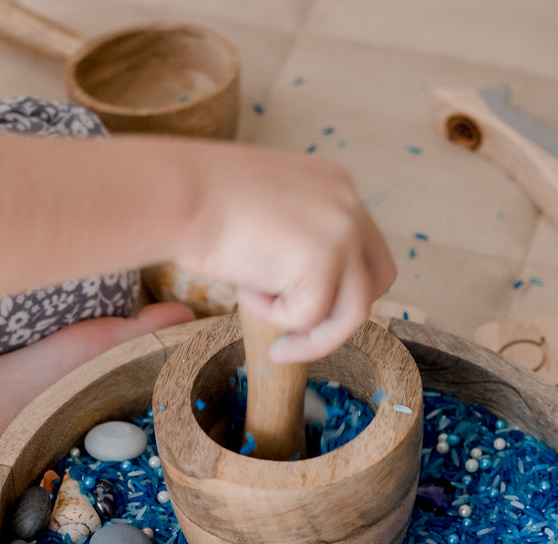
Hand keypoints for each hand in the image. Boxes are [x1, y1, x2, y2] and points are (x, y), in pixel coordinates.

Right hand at [175, 145, 394, 362]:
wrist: (177, 192)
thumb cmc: (198, 201)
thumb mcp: (265, 210)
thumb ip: (295, 237)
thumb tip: (297, 285)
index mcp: (335, 185)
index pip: (362, 246)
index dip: (338, 284)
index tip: (303, 307)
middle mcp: (349, 204)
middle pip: (379, 277)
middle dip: (344, 314)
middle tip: (302, 336)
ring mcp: (342, 233)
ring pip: (354, 311)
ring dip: (313, 336)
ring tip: (276, 344)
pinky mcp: (323, 263)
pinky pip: (308, 318)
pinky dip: (273, 317)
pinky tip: (243, 290)